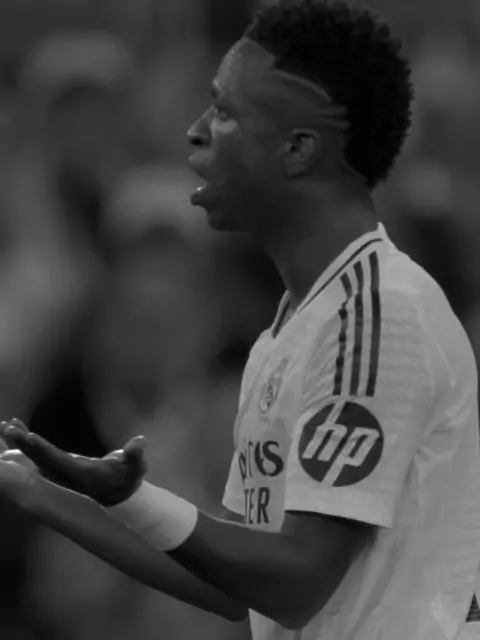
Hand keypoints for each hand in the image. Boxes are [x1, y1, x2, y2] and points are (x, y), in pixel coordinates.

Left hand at [0, 419, 147, 506]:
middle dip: (23, 445)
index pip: (58, 460)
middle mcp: (65, 474)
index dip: (44, 449)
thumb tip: (140, 441)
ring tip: (6, 426)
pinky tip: (19, 430)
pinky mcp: (58, 465)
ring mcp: (59, 471)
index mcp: (80, 473)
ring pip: (34, 457)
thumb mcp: (136, 467)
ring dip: (19, 443)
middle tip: (7, 429)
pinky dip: (28, 443)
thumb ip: (136, 455)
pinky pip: (38, 454)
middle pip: (40, 459)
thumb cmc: (128, 479)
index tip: (29, 438)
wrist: (120, 495)